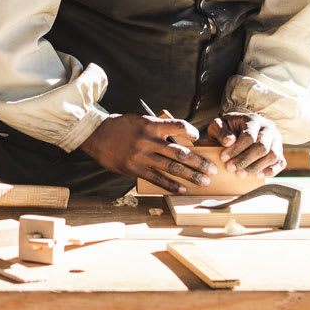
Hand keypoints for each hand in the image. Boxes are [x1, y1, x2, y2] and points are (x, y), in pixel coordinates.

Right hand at [79, 114, 216, 192]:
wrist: (97, 135)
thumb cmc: (121, 127)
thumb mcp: (140, 120)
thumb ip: (158, 128)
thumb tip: (180, 139)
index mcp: (151, 125)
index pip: (178, 126)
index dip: (191, 132)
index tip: (198, 139)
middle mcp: (148, 140)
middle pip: (180, 152)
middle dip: (199, 162)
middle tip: (213, 170)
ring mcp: (142, 156)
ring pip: (171, 167)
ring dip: (190, 175)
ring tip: (204, 181)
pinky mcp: (135, 168)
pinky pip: (156, 178)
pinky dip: (171, 185)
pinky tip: (182, 190)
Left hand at [207, 112, 285, 177]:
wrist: (237, 129)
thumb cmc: (227, 128)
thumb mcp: (218, 126)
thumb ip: (220, 131)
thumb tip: (229, 141)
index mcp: (254, 119)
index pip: (249, 136)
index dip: (236, 149)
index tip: (223, 158)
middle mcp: (268, 128)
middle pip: (262, 147)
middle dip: (245, 160)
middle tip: (230, 168)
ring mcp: (276, 140)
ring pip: (273, 156)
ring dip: (256, 167)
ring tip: (240, 174)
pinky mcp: (279, 151)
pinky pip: (280, 163)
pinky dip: (270, 171)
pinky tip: (256, 176)